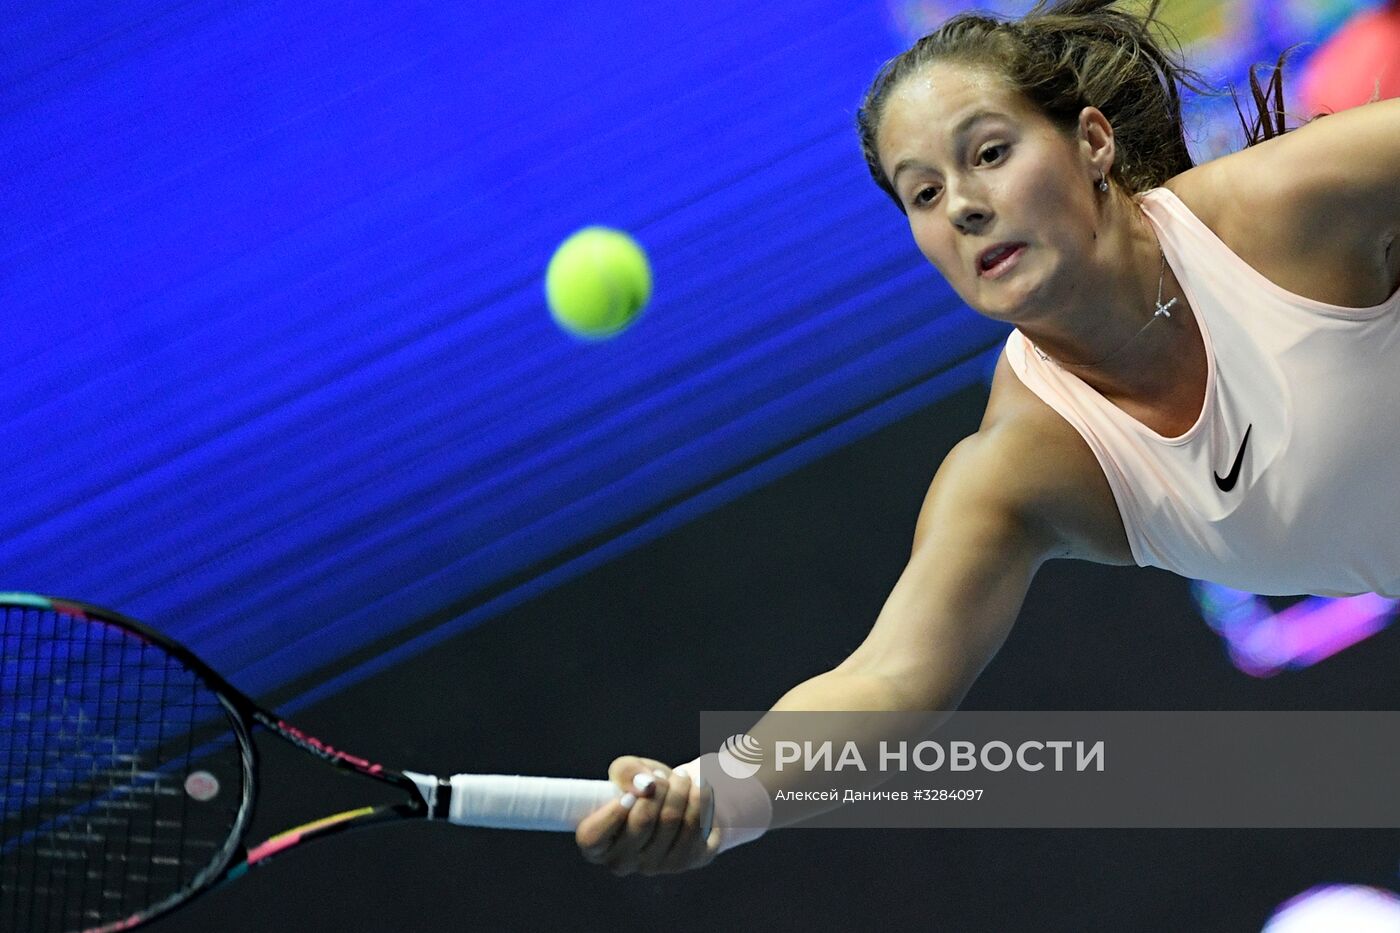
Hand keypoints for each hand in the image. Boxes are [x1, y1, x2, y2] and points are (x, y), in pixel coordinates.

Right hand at [575, 756, 717, 875]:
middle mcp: (624, 862)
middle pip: (643, 821)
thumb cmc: (643, 785)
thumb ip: (625, 771)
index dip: (611, 814)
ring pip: (672, 821)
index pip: (593, 838)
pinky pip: (698, 827)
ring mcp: (657, 866)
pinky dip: (701, 799)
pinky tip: (699, 788)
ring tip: (681, 777)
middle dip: (658, 788)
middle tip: (662, 776)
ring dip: (681, 789)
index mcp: (597, 845)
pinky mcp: (689, 861)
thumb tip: (644, 785)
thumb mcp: (628, 772)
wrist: (679, 797)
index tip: (629, 793)